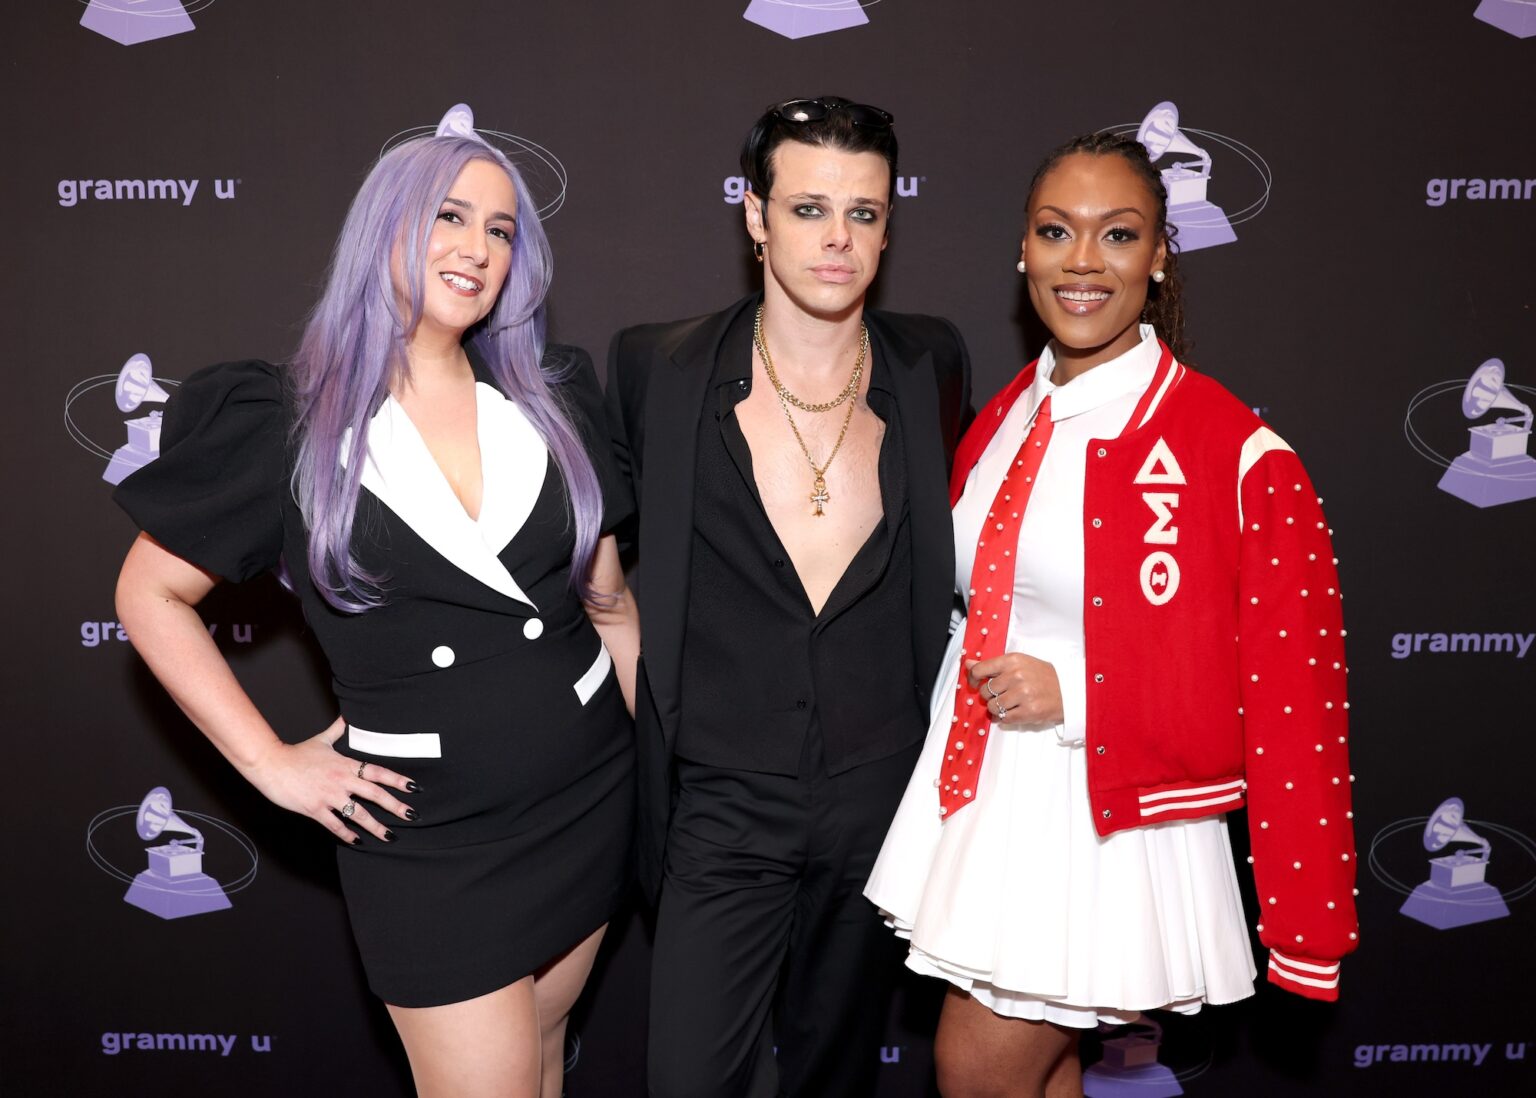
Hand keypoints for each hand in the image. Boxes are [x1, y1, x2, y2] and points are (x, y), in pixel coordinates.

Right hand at [240, 717, 418, 843]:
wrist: (271, 765)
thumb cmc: (296, 753)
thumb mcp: (321, 740)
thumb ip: (338, 730)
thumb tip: (348, 715)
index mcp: (346, 765)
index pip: (378, 772)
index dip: (398, 780)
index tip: (414, 788)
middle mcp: (342, 781)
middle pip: (375, 795)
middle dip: (396, 806)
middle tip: (413, 815)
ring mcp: (329, 796)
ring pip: (359, 814)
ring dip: (377, 826)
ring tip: (391, 836)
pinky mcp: (315, 809)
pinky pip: (336, 825)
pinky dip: (348, 834)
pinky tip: (359, 841)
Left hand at [966, 653, 1063, 727]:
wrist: (1069, 690)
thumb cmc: (1043, 676)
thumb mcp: (1019, 663)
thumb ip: (993, 664)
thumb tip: (968, 664)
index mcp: (1013, 660)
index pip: (980, 670)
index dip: (973, 679)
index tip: (975, 684)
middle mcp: (1016, 675)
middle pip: (985, 691)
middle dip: (990, 695)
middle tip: (1001, 694)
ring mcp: (1022, 694)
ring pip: (993, 707)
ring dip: (997, 708)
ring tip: (1010, 704)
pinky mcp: (1028, 711)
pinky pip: (1004, 719)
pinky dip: (1006, 718)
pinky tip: (1015, 711)